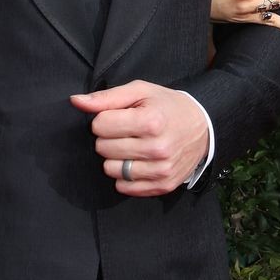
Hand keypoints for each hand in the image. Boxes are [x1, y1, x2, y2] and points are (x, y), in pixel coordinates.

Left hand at [70, 80, 209, 195]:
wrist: (203, 126)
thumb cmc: (167, 106)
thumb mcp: (140, 91)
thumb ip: (106, 97)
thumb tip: (76, 102)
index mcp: (150, 121)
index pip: (100, 125)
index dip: (104, 119)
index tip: (119, 117)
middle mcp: (157, 148)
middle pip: (103, 148)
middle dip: (109, 138)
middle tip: (126, 131)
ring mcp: (161, 170)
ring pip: (110, 170)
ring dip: (115, 158)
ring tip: (132, 146)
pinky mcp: (163, 185)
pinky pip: (124, 187)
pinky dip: (124, 176)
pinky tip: (137, 162)